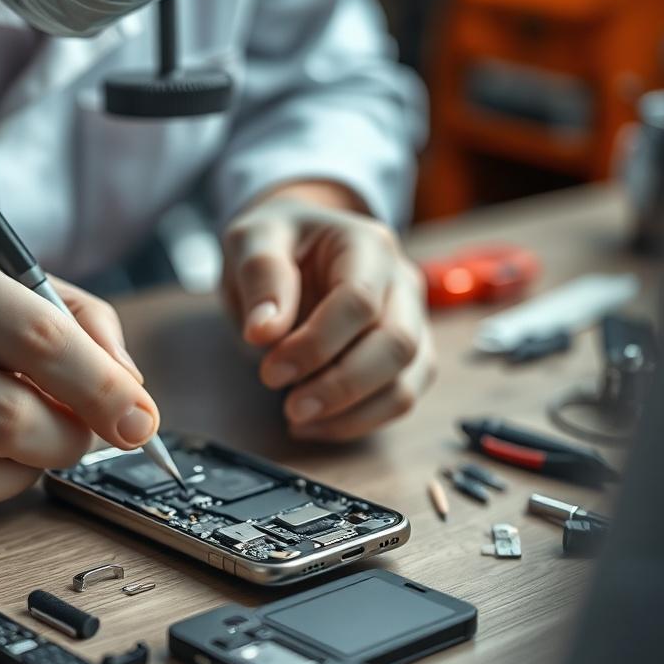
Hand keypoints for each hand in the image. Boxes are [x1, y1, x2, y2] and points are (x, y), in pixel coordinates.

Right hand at [0, 241, 155, 505]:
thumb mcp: (10, 289)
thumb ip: (82, 323)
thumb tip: (131, 385)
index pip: (44, 336)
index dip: (103, 387)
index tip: (142, 420)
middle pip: (19, 410)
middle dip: (77, 435)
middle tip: (94, 431)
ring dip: (42, 460)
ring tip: (44, 436)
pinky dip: (5, 481)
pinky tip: (3, 457)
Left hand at [221, 192, 434, 441]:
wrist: (295, 246)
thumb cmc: (277, 241)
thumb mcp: (252, 239)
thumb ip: (260, 276)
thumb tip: (264, 332)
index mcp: (367, 245)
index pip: (359, 301)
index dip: (316, 344)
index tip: (270, 371)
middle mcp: (401, 283)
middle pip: (397, 345)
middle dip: (341, 386)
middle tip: (290, 407)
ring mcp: (411, 321)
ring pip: (407, 381)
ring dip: (352, 413)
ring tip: (297, 418)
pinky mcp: (407, 357)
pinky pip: (399, 399)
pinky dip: (357, 422)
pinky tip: (314, 424)